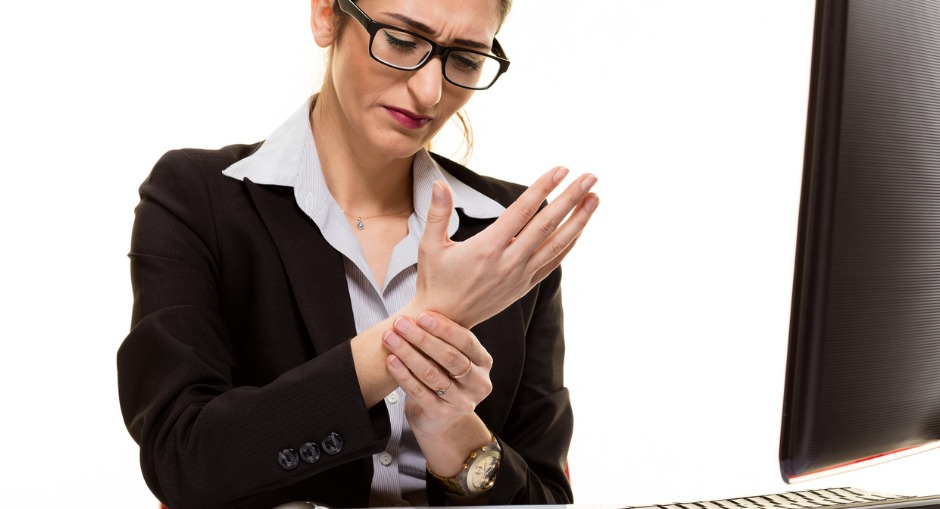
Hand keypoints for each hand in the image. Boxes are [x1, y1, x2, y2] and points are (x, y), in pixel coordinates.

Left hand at [382, 311, 492, 437]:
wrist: (439, 417)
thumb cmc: (444, 376)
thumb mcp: (452, 357)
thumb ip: (445, 337)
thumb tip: (422, 306)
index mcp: (484, 363)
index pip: (466, 341)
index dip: (443, 328)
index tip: (421, 316)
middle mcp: (478, 384)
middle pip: (449, 357)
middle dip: (422, 338)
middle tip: (400, 323)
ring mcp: (462, 402)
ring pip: (432, 374)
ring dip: (408, 353)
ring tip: (390, 338)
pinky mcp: (442, 415)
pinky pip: (419, 392)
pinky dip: (403, 374)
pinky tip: (391, 360)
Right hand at [414, 167, 597, 327]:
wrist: (444, 323)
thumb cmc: (435, 280)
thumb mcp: (429, 246)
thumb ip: (437, 213)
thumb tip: (439, 183)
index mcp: (487, 248)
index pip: (523, 211)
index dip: (544, 188)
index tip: (562, 170)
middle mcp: (509, 262)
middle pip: (547, 224)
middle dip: (571, 198)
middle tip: (591, 176)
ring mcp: (520, 276)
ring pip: (557, 245)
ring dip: (579, 221)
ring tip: (595, 199)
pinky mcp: (524, 287)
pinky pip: (553, 262)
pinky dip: (568, 244)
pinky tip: (579, 228)